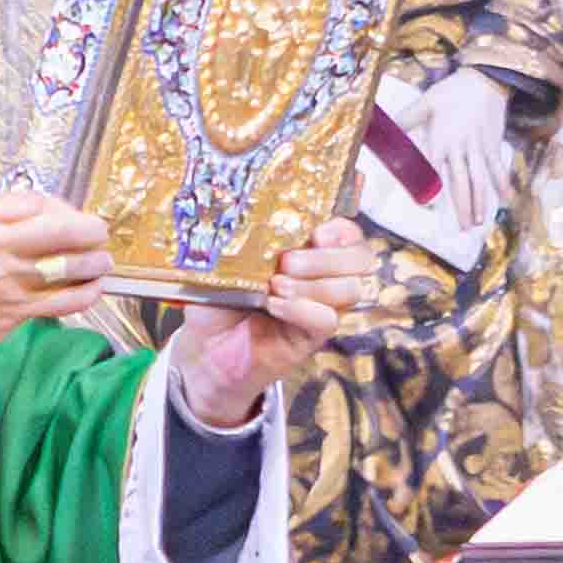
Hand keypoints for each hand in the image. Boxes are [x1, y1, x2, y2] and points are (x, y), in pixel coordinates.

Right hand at [0, 192, 114, 374]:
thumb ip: (0, 208)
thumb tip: (40, 204)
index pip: (41, 208)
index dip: (68, 210)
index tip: (76, 215)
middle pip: (63, 236)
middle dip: (92, 234)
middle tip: (100, 234)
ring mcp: (10, 286)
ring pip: (68, 270)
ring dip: (94, 264)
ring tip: (103, 261)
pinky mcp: (14, 315)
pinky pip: (61, 304)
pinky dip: (84, 295)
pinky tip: (92, 290)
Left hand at [165, 216, 385, 428]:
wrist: (200, 345)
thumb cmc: (215, 297)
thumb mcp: (229, 258)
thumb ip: (251, 237)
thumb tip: (265, 217)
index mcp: (305, 248)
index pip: (347, 233)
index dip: (341, 231)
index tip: (316, 233)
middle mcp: (321, 276)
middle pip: (362, 259)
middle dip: (329, 257)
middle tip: (288, 262)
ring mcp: (320, 307)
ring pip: (351, 289)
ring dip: (314, 284)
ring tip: (276, 286)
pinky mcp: (310, 338)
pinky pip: (328, 320)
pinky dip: (303, 310)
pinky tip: (274, 306)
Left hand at [371, 70, 526, 255]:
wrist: (484, 79)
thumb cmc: (451, 92)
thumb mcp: (425, 103)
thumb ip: (405, 119)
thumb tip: (381, 128)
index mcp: (441, 139)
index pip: (434, 168)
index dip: (432, 187)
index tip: (431, 207)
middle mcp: (460, 147)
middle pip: (461, 182)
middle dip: (462, 206)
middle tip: (462, 228)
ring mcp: (479, 147)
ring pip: (480, 179)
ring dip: (481, 201)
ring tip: (480, 221)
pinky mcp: (493, 145)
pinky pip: (498, 167)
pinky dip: (502, 183)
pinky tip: (505, 199)